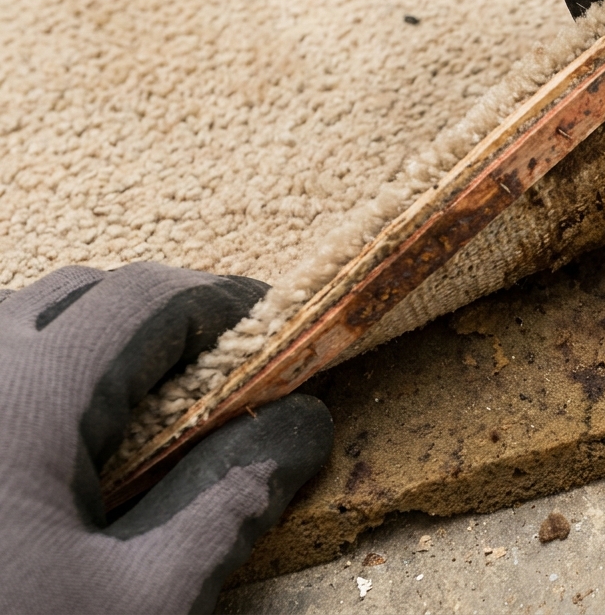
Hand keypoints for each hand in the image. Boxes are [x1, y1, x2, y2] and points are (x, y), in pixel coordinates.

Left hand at [0, 263, 332, 614]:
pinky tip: (53, 447)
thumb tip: (303, 424)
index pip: (144, 299)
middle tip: (219, 371)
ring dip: (86, 341)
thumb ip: (230, 501)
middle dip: (157, 317)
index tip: (272, 327)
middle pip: (76, 294)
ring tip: (141, 407)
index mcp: (25, 400)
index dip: (221, 300)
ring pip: (14, 323)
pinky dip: (29, 379)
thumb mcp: (144, 601)